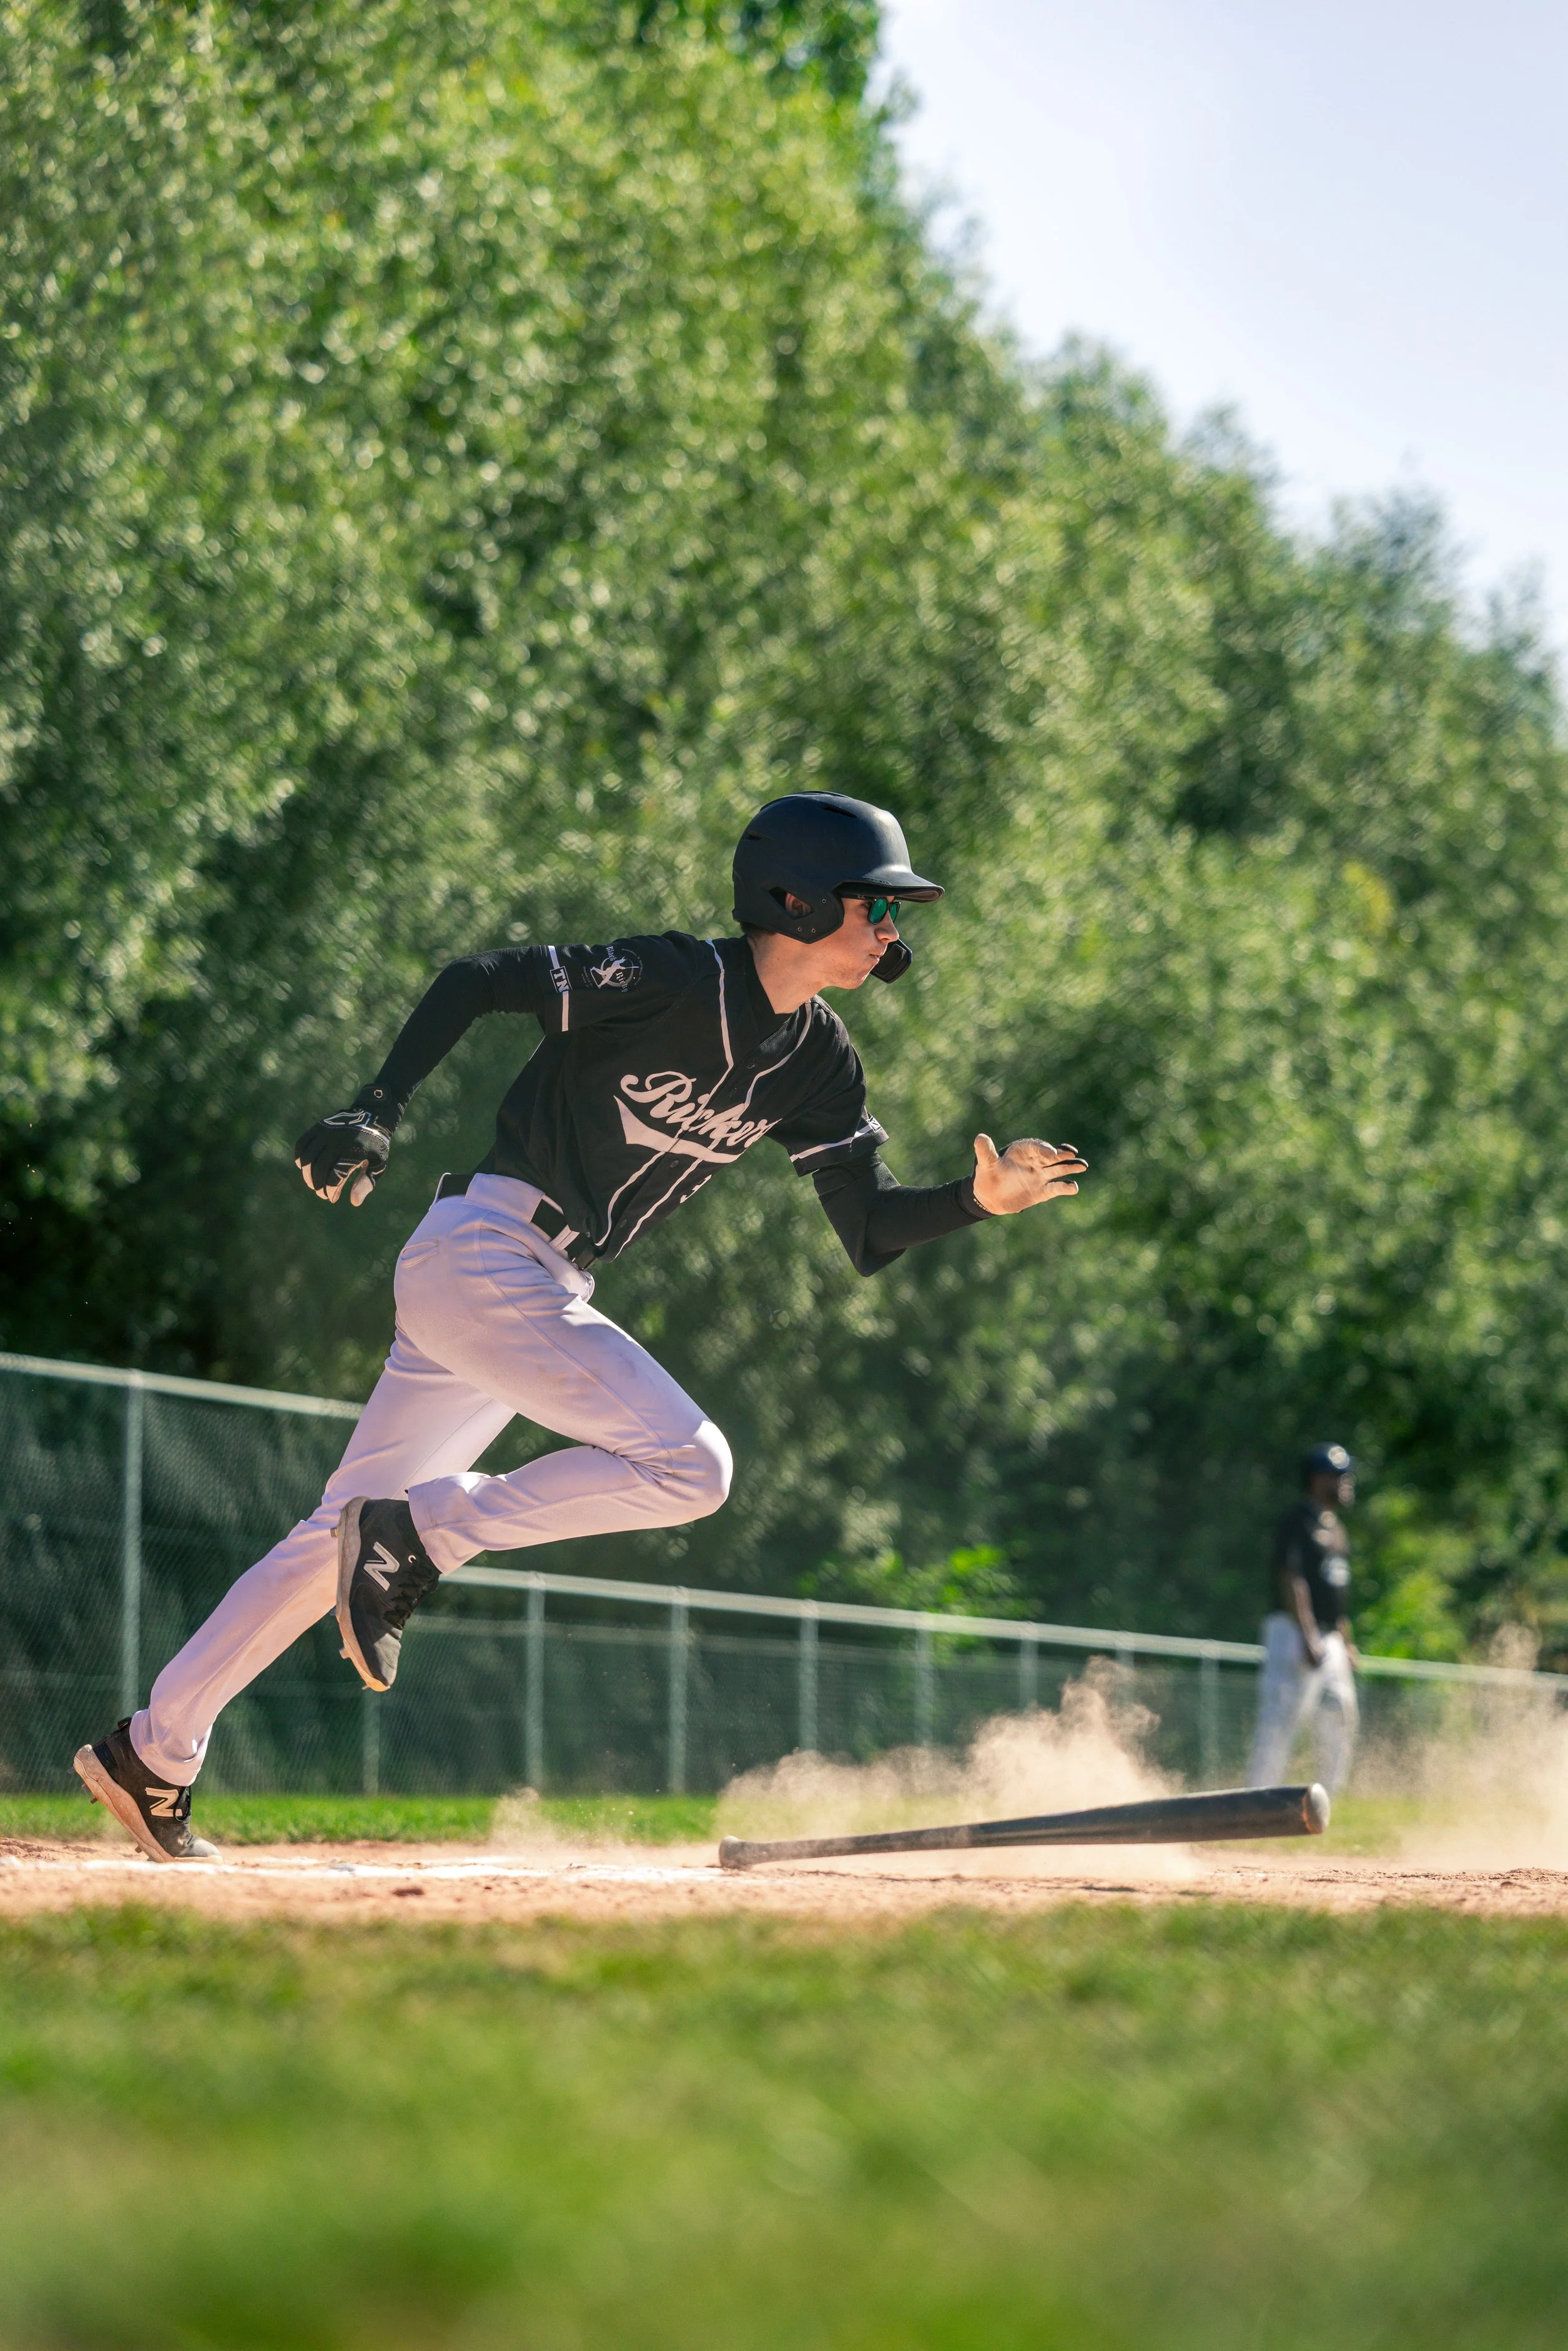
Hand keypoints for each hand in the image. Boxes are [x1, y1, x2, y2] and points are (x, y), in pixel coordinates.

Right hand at [293, 1105, 391, 1205]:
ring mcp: (327, 1132)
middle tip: (321, 1193)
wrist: (373, 1116)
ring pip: (308, 1158)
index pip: (335, 1175)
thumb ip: (366, 1182)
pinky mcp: (319, 1127)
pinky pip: (301, 1144)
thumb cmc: (375, 1146)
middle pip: (320, 1168)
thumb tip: (354, 1202)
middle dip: (318, 1185)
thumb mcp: (378, 1164)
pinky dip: (300, 1158)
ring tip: (312, 1184)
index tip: (331, 1198)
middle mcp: (338, 1140)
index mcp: (354, 1150)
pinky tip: (304, 1168)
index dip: (330, 1190)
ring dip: (307, 1175)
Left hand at [972, 1133, 1087, 1216]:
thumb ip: (985, 1152)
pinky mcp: (1042, 1191)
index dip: (1044, 1149)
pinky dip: (1065, 1187)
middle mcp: (1034, 1161)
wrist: (989, 1197)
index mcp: (1022, 1151)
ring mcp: (1039, 1176)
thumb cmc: (987, 1176)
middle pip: (1051, 1156)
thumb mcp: (985, 1164)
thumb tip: (980, 1137)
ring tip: (1083, 1165)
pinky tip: (1073, 1187)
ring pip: (1058, 1169)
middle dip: (1062, 1154)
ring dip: (1070, 1167)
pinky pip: (1056, 1188)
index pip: (1036, 1147)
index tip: (1052, 1153)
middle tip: (1072, 1153)